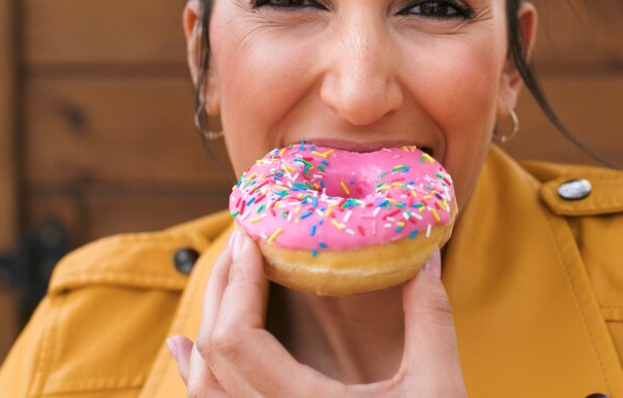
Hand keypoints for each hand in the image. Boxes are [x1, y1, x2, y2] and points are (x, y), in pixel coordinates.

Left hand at [166, 231, 467, 397]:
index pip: (238, 341)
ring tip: (223, 277)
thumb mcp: (438, 386)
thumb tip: (427, 255)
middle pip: (214, 353)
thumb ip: (430, 318)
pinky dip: (192, 374)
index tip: (254, 240)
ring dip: (206, 324)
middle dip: (223, 288)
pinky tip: (184, 347)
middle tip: (243, 241)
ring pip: (204, 386)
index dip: (238, 285)